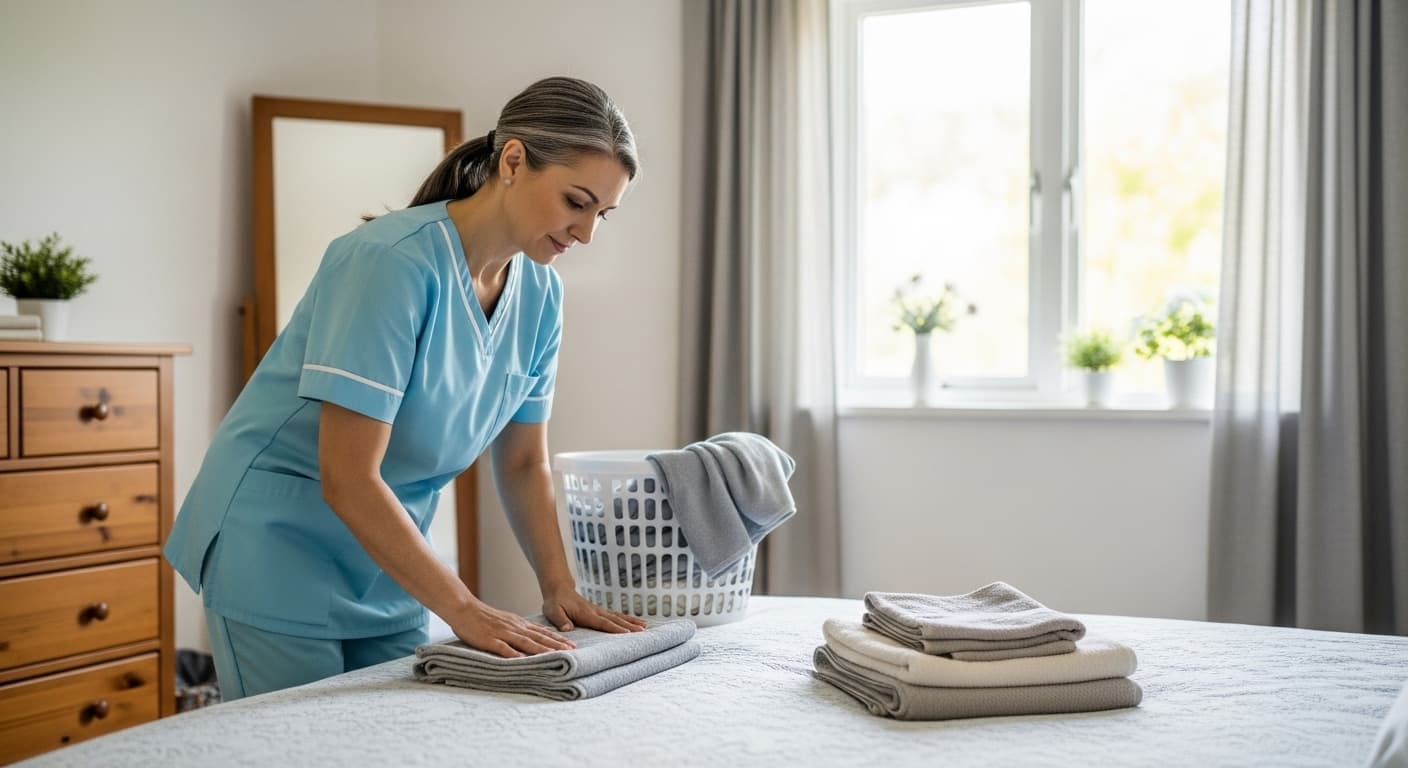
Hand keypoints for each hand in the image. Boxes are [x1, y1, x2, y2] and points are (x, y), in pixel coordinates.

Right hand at [448, 599, 575, 658]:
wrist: (464, 608)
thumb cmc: (484, 617)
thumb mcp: (507, 620)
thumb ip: (521, 629)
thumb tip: (537, 636)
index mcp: (518, 624)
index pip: (542, 632)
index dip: (557, 639)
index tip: (572, 645)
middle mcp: (514, 628)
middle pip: (538, 637)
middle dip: (556, 645)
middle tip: (571, 651)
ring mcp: (502, 633)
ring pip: (525, 642)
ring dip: (541, 649)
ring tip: (555, 655)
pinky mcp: (489, 640)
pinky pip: (503, 648)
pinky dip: (513, 654)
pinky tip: (522, 660)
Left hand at [542, 584, 648, 633]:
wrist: (558, 589)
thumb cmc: (555, 602)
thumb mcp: (552, 611)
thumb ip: (561, 620)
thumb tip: (568, 629)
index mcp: (586, 614)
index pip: (603, 622)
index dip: (615, 628)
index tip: (628, 633)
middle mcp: (595, 611)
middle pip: (615, 619)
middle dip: (629, 625)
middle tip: (643, 632)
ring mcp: (598, 610)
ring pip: (618, 616)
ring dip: (631, 621)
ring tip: (645, 627)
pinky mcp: (599, 611)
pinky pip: (615, 615)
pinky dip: (626, 618)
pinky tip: (634, 622)